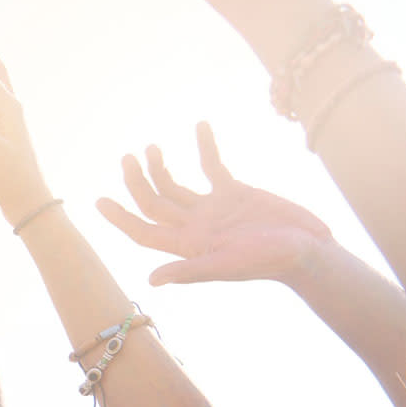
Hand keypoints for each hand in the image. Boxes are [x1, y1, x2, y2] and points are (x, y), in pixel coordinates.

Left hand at [96, 121, 332, 284]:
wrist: (307, 250)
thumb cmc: (268, 262)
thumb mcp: (226, 266)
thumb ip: (190, 270)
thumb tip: (152, 281)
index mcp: (187, 245)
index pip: (143, 230)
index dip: (120, 218)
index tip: (98, 201)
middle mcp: (194, 226)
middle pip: (154, 203)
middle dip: (136, 182)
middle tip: (126, 159)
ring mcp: (212, 209)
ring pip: (174, 186)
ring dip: (159, 167)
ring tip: (148, 148)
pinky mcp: (234, 192)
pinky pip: (213, 166)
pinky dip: (205, 147)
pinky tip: (200, 126)